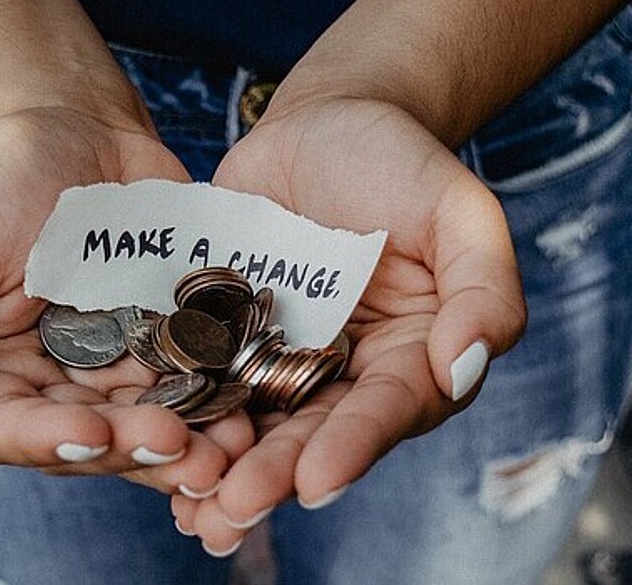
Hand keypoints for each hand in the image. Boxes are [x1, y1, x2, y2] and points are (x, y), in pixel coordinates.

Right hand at [0, 107, 254, 494]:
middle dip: (138, 451)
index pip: (11, 432)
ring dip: (193, 447)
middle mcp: (58, 391)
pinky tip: (252, 413)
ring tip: (230, 449)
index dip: (51, 442)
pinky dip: (224, 404)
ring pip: (153, 427)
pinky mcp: (175, 347)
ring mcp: (121, 373)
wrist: (75, 130)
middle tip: (184, 449)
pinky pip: (201, 386)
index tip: (94, 433)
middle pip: (94, 443)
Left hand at [173, 98, 526, 552]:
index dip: (353, 446)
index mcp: (412, 358)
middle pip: (313, 434)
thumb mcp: (460, 210)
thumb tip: (465, 367)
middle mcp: (347, 375)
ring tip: (190, 510)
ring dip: (222, 469)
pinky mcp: (226, 338)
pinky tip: (148, 453)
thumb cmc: (403, 162)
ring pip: (254, 425)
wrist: (326, 121)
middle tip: (233, 508)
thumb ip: (483, 288)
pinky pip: (202, 382)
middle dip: (274, 475)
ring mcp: (282, 359)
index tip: (316, 481)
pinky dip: (180, 418)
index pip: (387, 410)